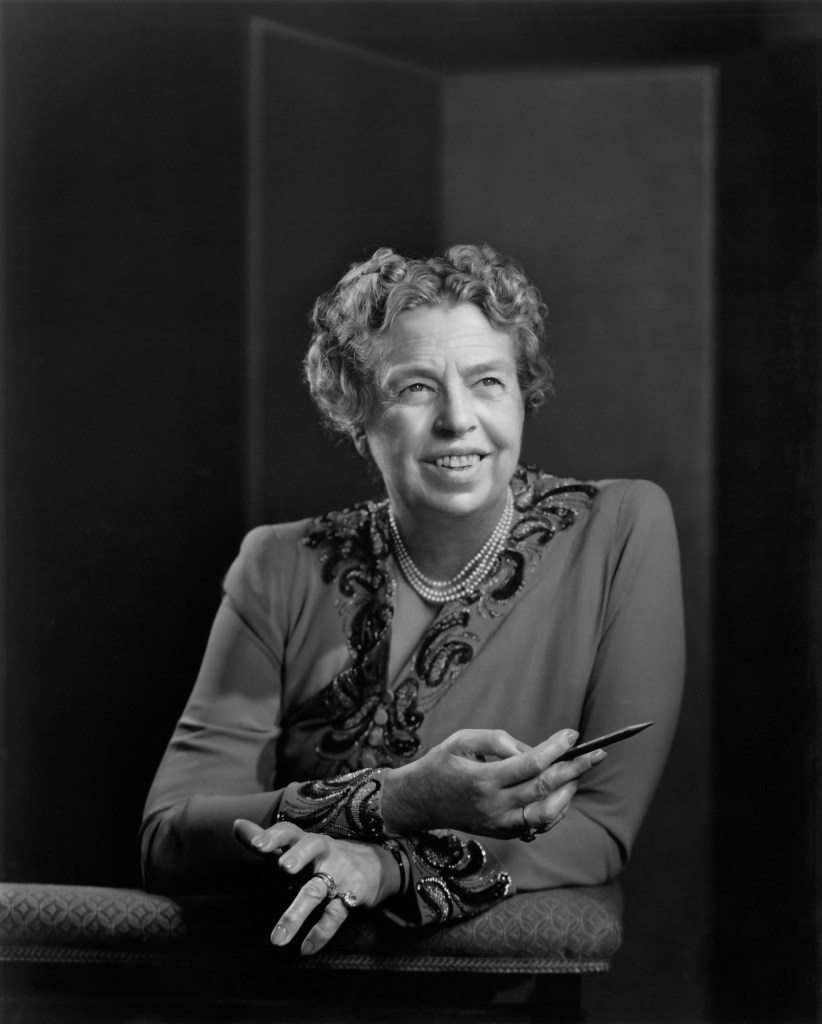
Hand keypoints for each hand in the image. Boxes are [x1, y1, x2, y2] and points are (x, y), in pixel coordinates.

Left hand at [233, 820, 400, 954]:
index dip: (274, 837)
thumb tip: (235, 825)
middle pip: (312, 847)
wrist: (380, 864)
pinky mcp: (353, 895)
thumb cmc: (329, 856)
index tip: (257, 845)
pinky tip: (305, 948)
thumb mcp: (302, 847)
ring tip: (276, 939)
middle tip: (284, 868)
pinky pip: (334, 915)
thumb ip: (270, 841)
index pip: (291, 832)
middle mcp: (325, 853)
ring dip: (296, 913)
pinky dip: (320, 933)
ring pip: (317, 890)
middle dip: (298, 856)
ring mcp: (339, 874)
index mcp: (309, 841)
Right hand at [380, 727, 605, 838]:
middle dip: (574, 770)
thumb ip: (497, 740)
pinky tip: (562, 792)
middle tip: (597, 754)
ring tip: (578, 773)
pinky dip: (556, 810)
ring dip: (568, 793)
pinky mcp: (502, 834)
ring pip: (547, 814)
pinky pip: (538, 825)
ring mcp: (499, 825)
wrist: (418, 803)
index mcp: (482, 779)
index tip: (573, 735)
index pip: (530, 764)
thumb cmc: (441, 764)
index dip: (555, 749)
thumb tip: (532, 748)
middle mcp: (493, 806)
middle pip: (544, 789)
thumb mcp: (461, 740)